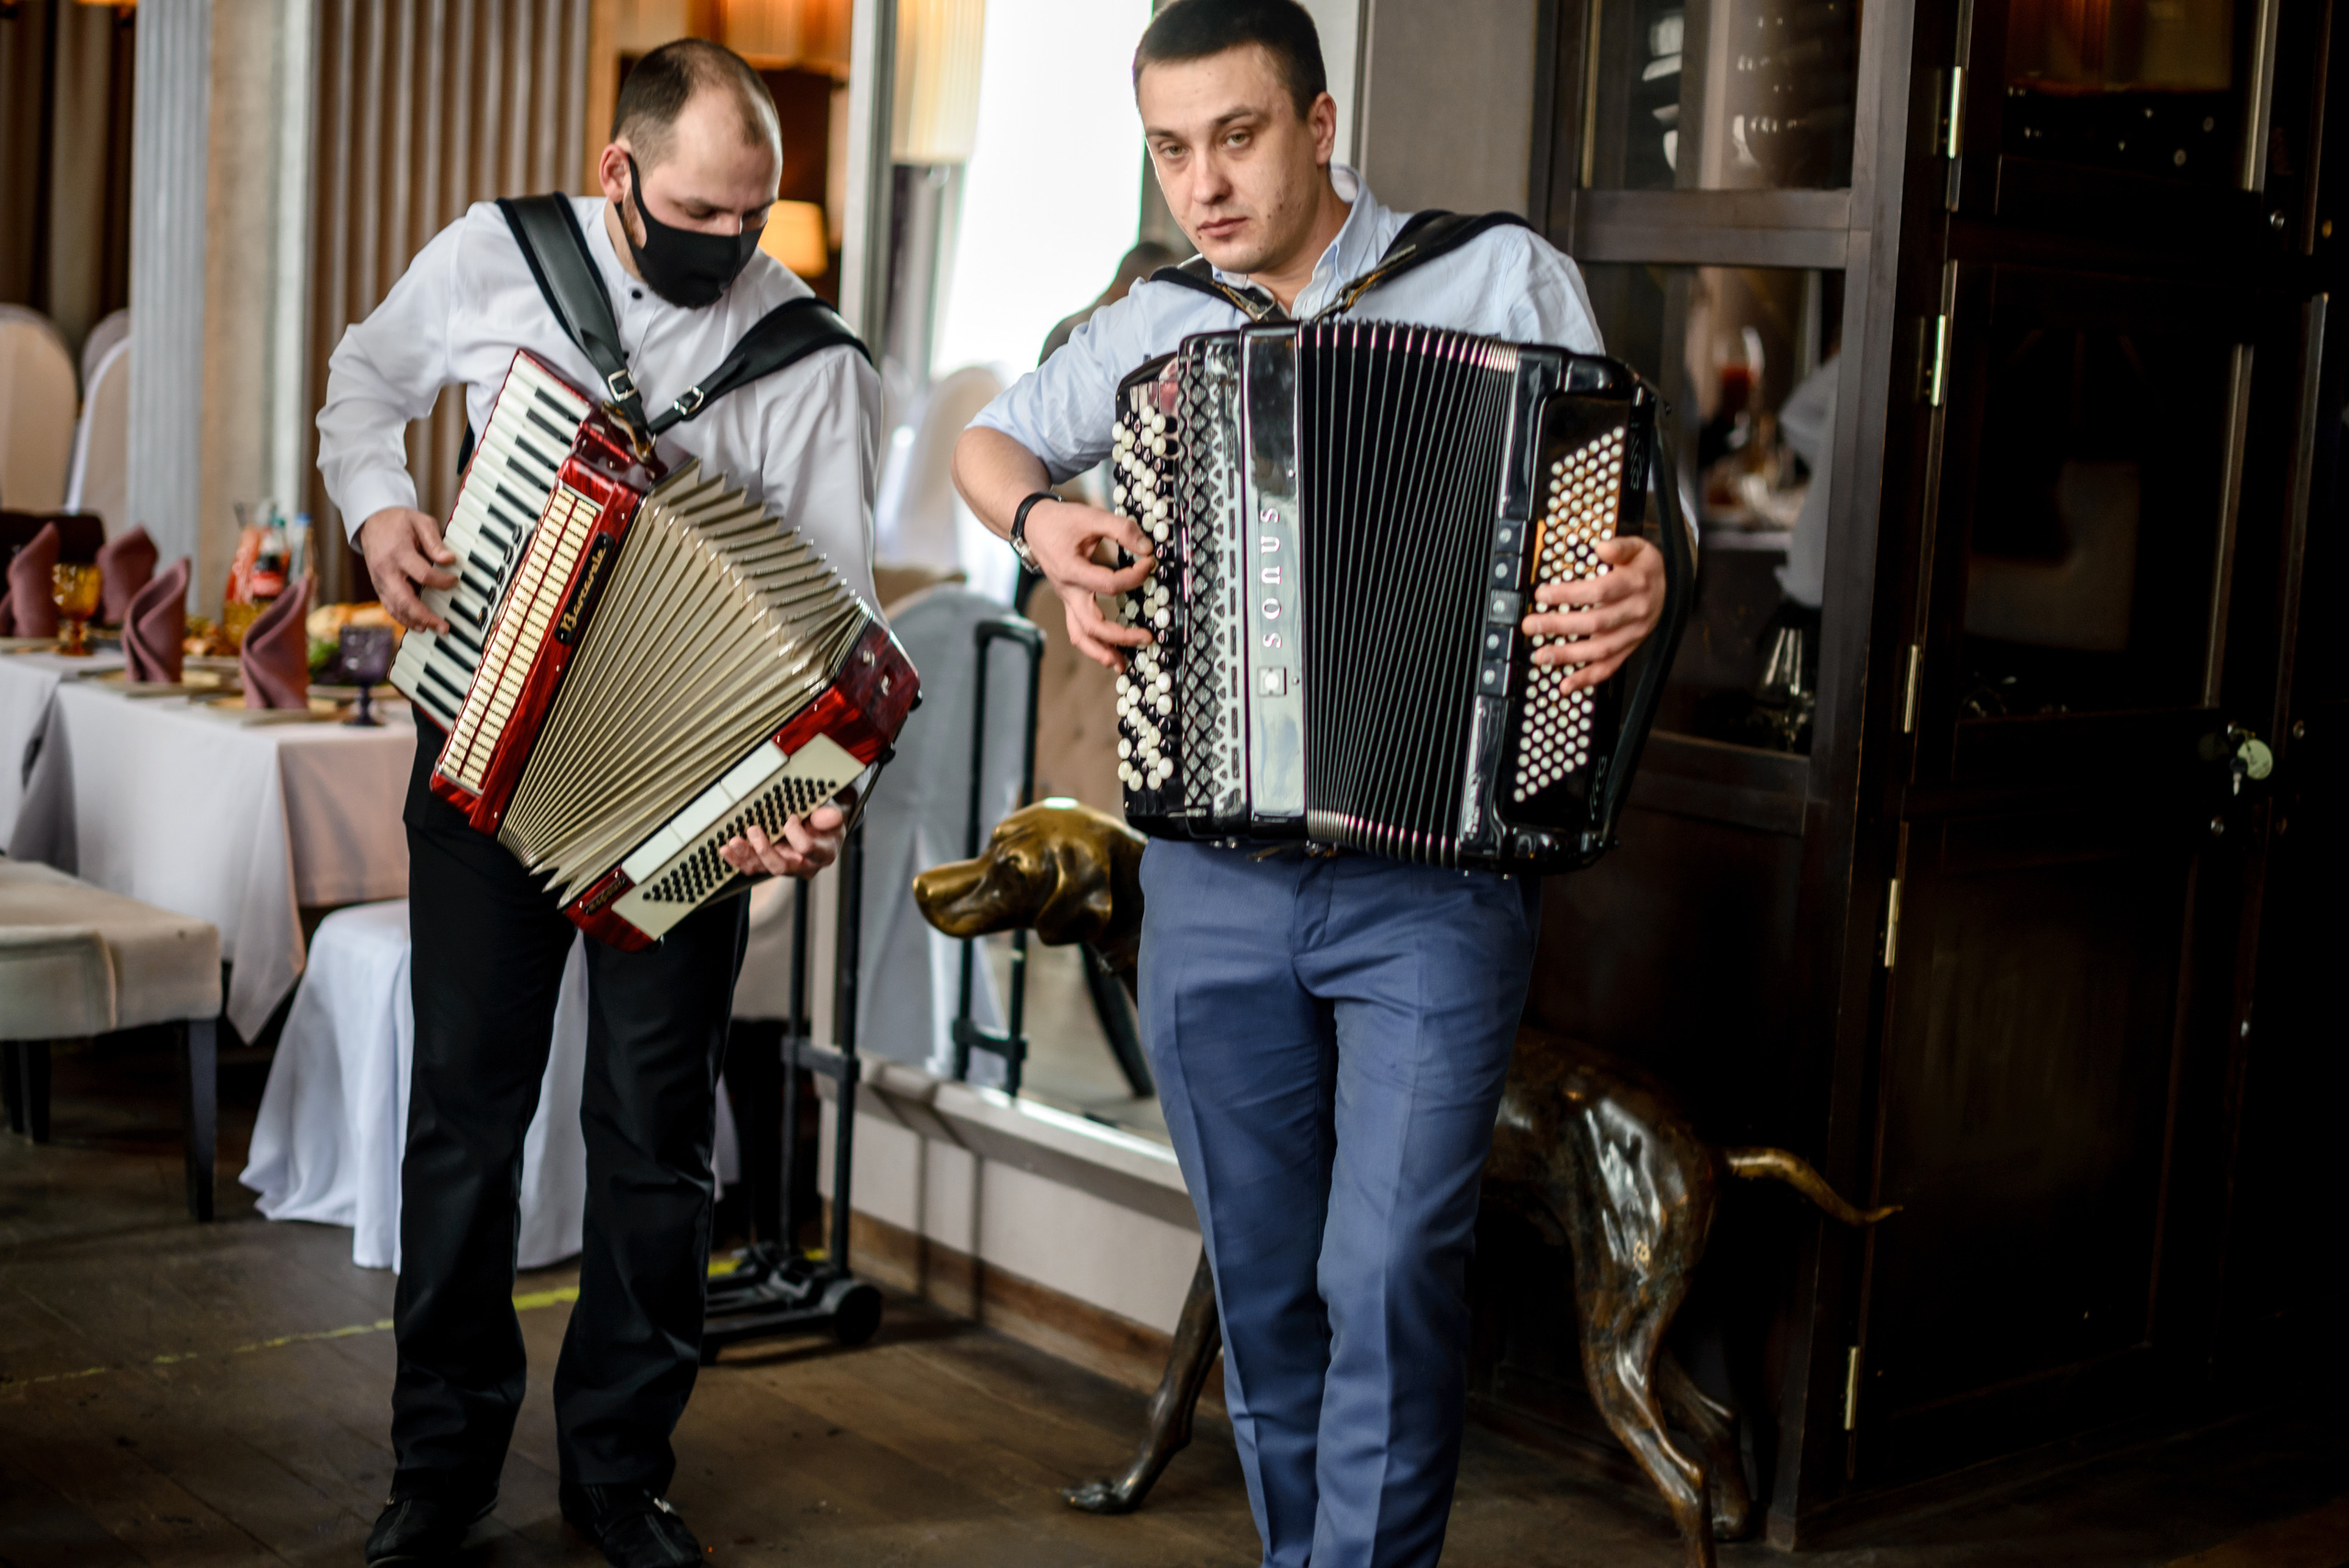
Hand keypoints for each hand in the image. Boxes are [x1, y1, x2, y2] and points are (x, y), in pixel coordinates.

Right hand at [358, 507, 457, 632]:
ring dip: (414, 621)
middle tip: (444, 627)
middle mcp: (386, 570)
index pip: (422, 574)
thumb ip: (435, 542)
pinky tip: (418, 625)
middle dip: (425, 616)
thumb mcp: (420, 522)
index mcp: (398, 553)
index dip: (442, 581)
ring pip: (395, 608)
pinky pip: (389, 607)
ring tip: (433, 629)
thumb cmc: (400, 522)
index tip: (455, 581)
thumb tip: (449, 560)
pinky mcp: (378, 586)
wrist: (372, 521)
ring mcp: (379, 581)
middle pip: (404, 599)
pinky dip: (403, 618)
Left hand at [718, 800, 845, 879]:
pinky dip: (738, 859)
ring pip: (763, 868)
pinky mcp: (771, 865)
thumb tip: (831, 816)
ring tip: (733, 842)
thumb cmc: (825, 821)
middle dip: (763, 850)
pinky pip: (753, 868)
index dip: (796, 832)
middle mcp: (805, 866)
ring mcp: (786, 867)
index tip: (791, 817)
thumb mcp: (831, 815)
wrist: (821, 830)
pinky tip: (727, 851)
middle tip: (753, 831)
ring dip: (745, 855)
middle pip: (781, 866)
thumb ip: (828, 816)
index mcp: (823, 854)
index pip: (806, 849)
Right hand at [1027, 499, 1155, 669]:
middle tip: (1147, 637)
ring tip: (1122, 664)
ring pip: (1080, 635)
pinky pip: (1078, 630)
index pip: (1109, 584)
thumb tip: (1147, 548)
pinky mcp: (1070, 602)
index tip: (1150, 563)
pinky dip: (1094, 645)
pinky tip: (1111, 653)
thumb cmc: (1061, 521)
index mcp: (1071, 570)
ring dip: (1101, 652)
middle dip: (1121, 635)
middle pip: (1092, 624)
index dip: (1135, 576)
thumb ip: (1121, 529)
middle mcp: (1068, 591)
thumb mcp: (1091, 516)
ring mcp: (1067, 600)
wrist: (1034, 525)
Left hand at [1521, 534, 1666, 690]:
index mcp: (1636, 584)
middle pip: (1596, 623)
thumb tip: (1601, 547)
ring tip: (1541, 655)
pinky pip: (1610, 667)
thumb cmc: (1645, 568)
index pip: (1600, 591)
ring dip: (1568, 655)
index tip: (1542, 595)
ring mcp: (1634, 634)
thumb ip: (1620, 546)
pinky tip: (1566, 684)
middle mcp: (1636, 612)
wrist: (1670, 589)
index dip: (1570, 595)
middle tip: (1530, 625)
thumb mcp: (1639, 548)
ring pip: (1600, 650)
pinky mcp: (1630, 648)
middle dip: (1559, 626)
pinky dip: (1587, 678)